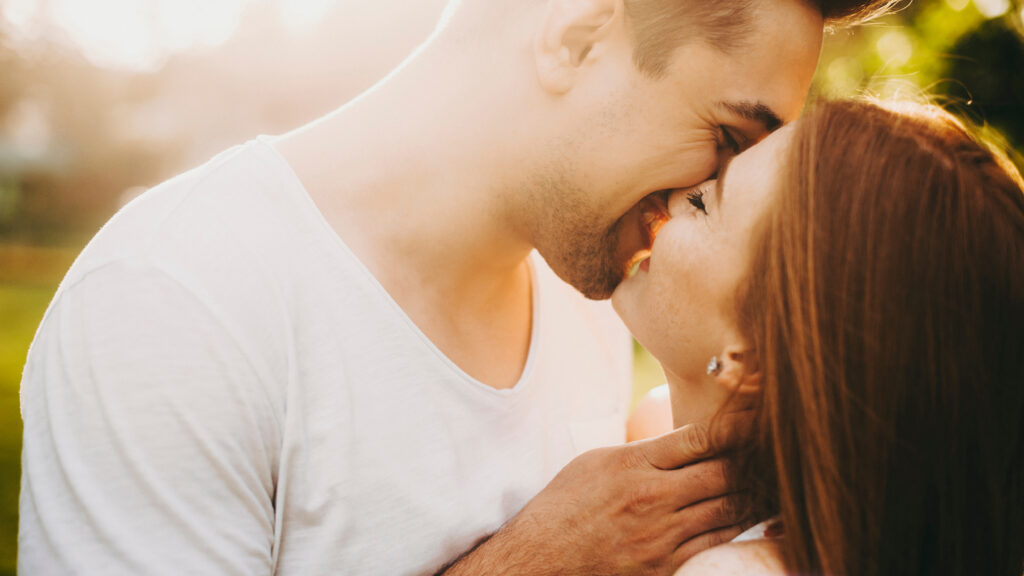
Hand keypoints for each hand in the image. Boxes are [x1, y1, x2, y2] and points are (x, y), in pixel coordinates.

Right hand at [438, 412, 752, 575]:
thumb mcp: (596, 462)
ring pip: (729, 511)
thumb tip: (689, 439)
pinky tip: (755, 516)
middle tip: (784, 450)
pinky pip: (716, 544)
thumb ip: (644, 452)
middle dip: (758, 461)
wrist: (538, 562)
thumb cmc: (564, 507)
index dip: (738, 426)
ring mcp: (661, 537)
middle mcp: (651, 499)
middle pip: (725, 474)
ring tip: (781, 480)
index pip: (699, 438)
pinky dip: (739, 527)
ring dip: (759, 495)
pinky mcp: (664, 568)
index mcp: (633, 464)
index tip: (763, 415)